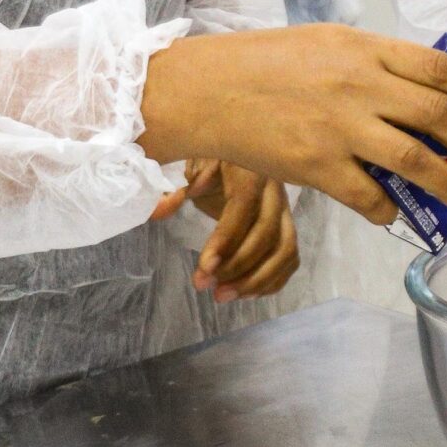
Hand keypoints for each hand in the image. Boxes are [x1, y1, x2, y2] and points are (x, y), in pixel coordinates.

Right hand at [143, 24, 446, 226]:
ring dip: (445, 182)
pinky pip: (370, 196)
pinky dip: (389, 209)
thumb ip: (376, 61)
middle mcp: (360, 86)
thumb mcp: (330, 42)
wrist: (210, 89)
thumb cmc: (268, 61)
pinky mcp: (317, 167)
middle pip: (440, 116)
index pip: (441, 69)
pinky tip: (393, 211)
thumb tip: (424, 88)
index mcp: (366, 49)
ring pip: (416, 160)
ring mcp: (340, 129)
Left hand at [185, 161, 298, 301]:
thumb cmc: (212, 159)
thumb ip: (175, 189)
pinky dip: (272, 280)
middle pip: (269, 233)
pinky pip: (289, 258)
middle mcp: (275, 191)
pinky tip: (245, 293)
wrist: (240, 150)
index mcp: (251, 170)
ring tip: (223, 296)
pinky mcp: (287, 226)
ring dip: (256, 280)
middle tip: (207, 287)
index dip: (227, 239)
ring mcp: (285, 210)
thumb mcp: (192, 167)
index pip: (244, 207)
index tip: (205, 267)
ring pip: (285, 250)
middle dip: (239, 267)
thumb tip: (157, 211)